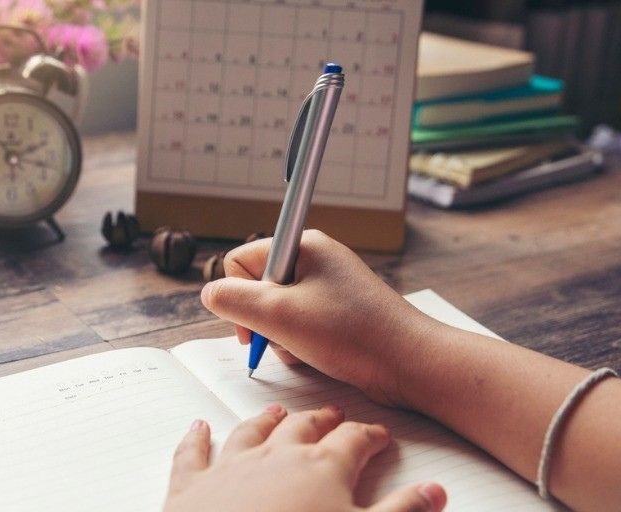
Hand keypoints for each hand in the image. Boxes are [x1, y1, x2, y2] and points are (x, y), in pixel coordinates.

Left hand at [164, 405, 445, 511]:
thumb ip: (401, 511)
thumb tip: (436, 491)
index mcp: (322, 468)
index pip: (354, 441)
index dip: (370, 436)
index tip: (379, 434)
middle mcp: (276, 456)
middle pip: (304, 428)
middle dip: (322, 420)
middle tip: (334, 414)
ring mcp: (231, 468)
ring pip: (252, 432)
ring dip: (267, 420)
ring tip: (278, 411)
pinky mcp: (192, 487)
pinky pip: (193, 455)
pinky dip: (196, 439)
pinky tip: (198, 427)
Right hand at [200, 230, 439, 406]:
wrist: (410, 364)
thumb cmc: (352, 335)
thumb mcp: (279, 315)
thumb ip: (233, 301)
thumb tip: (210, 294)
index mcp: (302, 246)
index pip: (240, 261)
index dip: (238, 296)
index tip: (252, 327)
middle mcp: (315, 260)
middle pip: (258, 288)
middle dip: (262, 321)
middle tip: (281, 340)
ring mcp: (328, 287)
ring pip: (277, 311)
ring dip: (281, 337)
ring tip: (307, 349)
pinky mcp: (338, 313)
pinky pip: (300, 325)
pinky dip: (300, 345)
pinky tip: (319, 356)